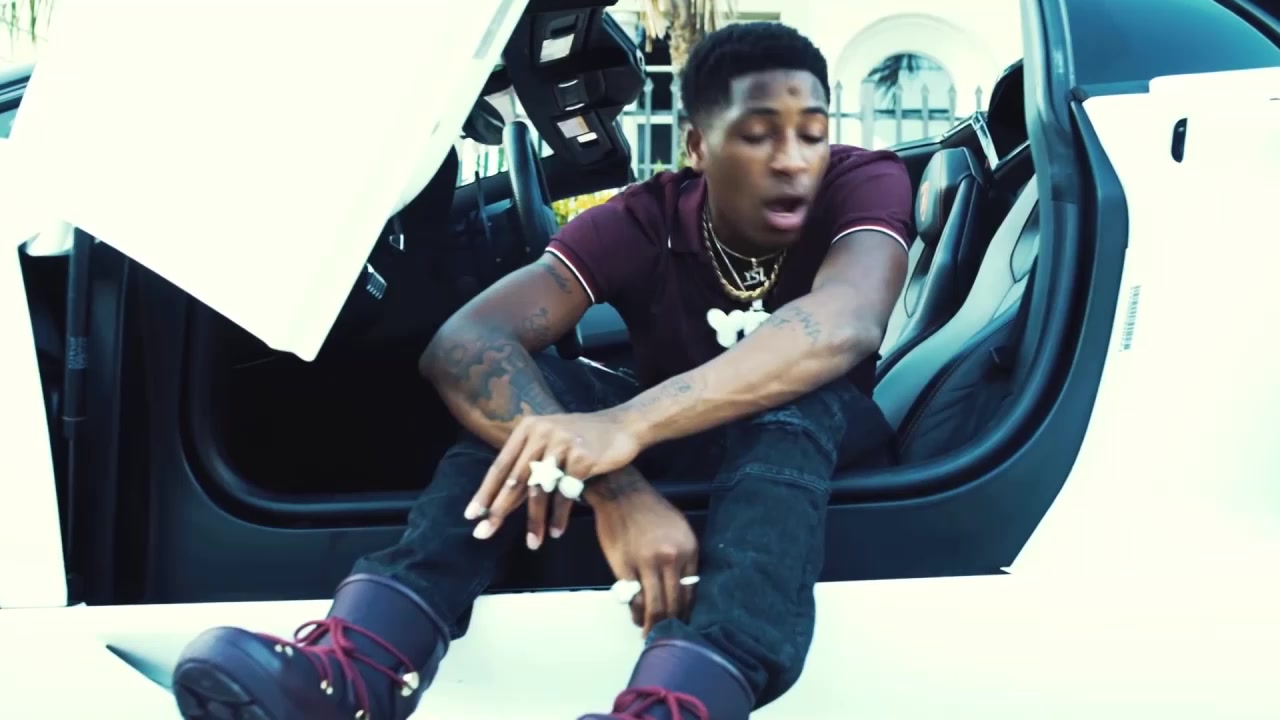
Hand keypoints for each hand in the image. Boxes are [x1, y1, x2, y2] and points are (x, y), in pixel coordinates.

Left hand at [466, 410, 642, 545]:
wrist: (623, 426)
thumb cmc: (583, 439)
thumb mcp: (551, 440)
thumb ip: (529, 461)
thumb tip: (502, 496)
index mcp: (528, 428)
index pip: (501, 466)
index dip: (485, 492)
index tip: (472, 515)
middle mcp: (541, 434)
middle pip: (515, 480)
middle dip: (499, 511)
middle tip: (484, 534)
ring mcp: (562, 445)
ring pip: (539, 490)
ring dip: (534, 521)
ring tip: (532, 543)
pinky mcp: (582, 458)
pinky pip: (565, 495)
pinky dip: (559, 516)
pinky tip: (556, 532)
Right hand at [592, 468, 698, 634]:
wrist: (621, 493)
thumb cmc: (651, 511)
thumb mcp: (679, 530)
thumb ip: (684, 559)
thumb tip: (684, 589)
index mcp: (688, 550)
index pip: (691, 593)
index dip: (687, 613)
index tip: (683, 624)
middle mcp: (670, 559)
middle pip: (673, 604)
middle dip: (671, 624)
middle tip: (667, 636)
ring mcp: (646, 564)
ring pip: (653, 606)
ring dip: (651, 624)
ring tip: (650, 633)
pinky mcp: (623, 567)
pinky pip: (632, 598)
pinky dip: (634, 612)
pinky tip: (635, 617)